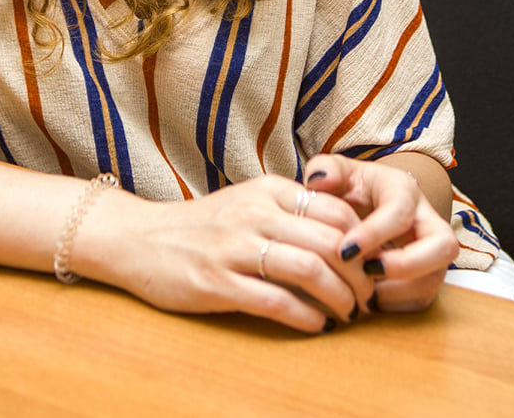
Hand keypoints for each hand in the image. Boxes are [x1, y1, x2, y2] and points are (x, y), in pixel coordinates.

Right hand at [74, 174, 372, 333]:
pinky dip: (306, 317)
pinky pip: (276, 301)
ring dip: (339, 298)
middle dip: (360, 275)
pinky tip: (316, 325)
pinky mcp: (217, 283)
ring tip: (348, 313)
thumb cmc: (203, 226)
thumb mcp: (248, 201)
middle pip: (330, 243)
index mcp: (268, 189)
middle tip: (369, 297)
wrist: (140, 239)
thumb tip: (348, 234)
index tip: (373, 265)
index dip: (365, 242)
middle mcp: (254, 213)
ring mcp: (234, 248)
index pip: (337, 211)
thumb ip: (290, 210)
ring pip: (309, 270)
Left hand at [298, 154, 457, 312]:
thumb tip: (318, 179)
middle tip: (367, 272)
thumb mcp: (339, 174)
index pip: (401, 211)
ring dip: (397, 291)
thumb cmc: (352, 191)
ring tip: (361, 290)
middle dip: (406, 265)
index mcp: (404, 191)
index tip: (345, 251)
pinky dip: (394, 305)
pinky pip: (422, 300)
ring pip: (434, 279)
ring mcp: (432, 252)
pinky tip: (366, 298)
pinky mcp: (427, 277)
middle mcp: (428, 221)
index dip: (375, 233)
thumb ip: (325, 169)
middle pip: (443, 247)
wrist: (367, 208)